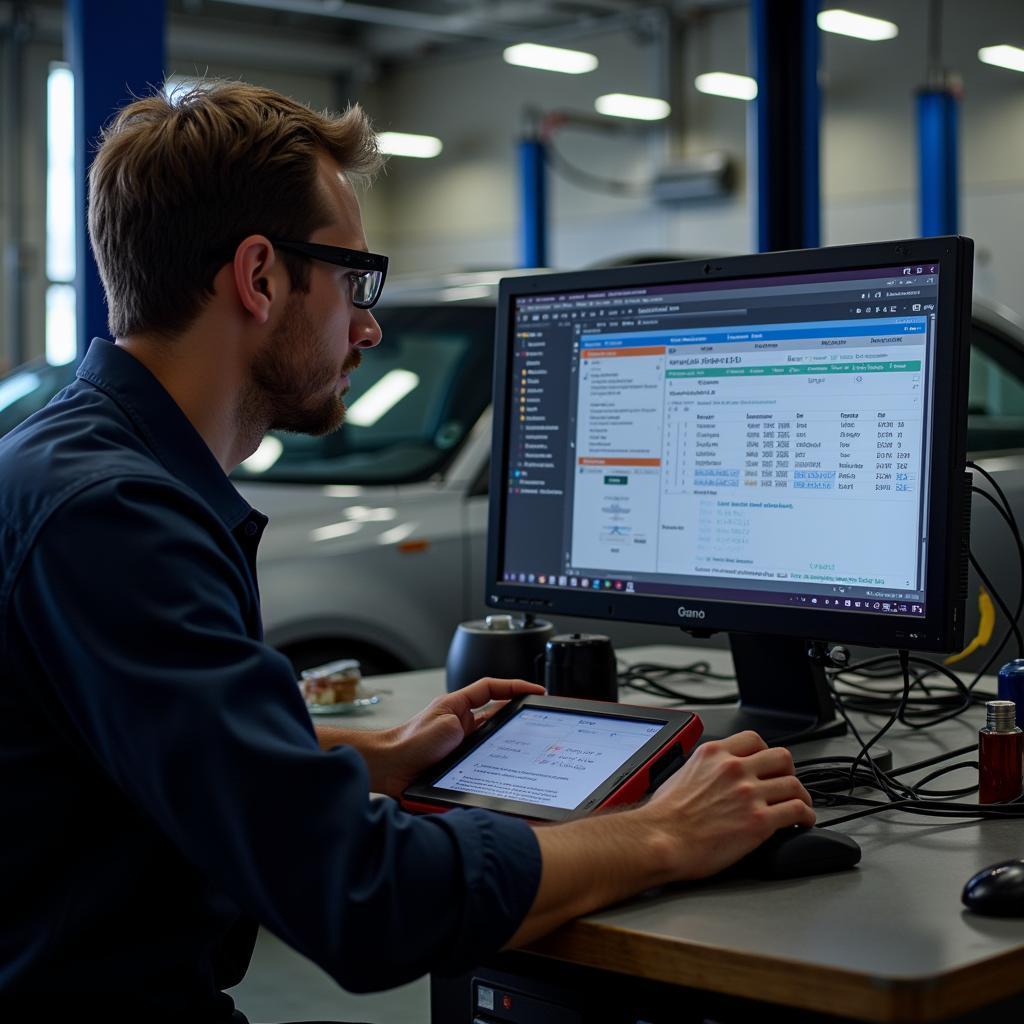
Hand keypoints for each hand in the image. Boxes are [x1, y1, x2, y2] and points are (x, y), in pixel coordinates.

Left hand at [372, 677, 544, 797]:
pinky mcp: (460, 762)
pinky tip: (506, 772)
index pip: (493, 688)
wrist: (389, 767)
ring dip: (509, 743)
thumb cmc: (409, 742)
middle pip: (498, 714)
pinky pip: (485, 760)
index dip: (516, 687)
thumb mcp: (446, 726)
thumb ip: (470, 726)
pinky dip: (497, 764)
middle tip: (540, 720)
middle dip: (518, 716)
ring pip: (494, 739)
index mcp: (458, 704)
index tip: (537, 691)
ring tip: (528, 747)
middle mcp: (461, 722)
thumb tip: (492, 736)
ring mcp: (461, 742)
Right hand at [640, 730, 814, 881]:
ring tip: (801, 806)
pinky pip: (797, 810)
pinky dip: (806, 816)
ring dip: (801, 796)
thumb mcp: (680, 775)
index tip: (767, 765)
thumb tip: (711, 778)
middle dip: (787, 772)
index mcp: (713, 754)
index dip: (765, 753)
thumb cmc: (664, 817)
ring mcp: (749, 793)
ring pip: (794, 784)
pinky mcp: (759, 821)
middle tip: (785, 784)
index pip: (753, 739)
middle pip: (781, 757)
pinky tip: (803, 822)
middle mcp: (734, 769)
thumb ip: (704, 769)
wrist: (661, 840)